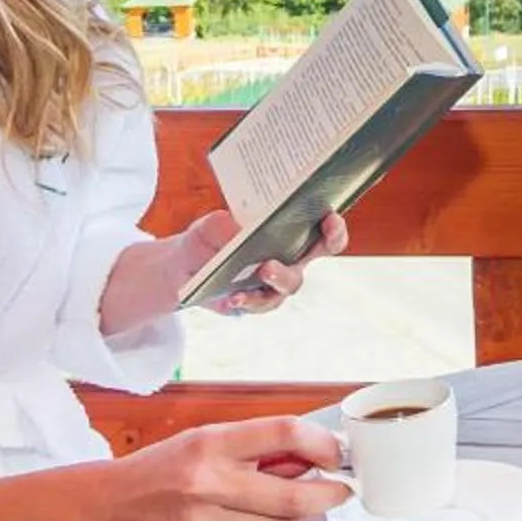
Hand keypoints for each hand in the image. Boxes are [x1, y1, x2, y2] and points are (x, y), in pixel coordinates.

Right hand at [83, 416, 350, 520]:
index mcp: (210, 445)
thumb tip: (313, 454)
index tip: (336, 454)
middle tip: (342, 490)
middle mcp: (207, 485)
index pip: (283, 433)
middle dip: (329, 494)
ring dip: (297, 515)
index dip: (322, 444)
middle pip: (293, 496)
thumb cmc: (159, 470)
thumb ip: (256, 448)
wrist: (105, 510)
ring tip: (289, 501)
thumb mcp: (204, 440)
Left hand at [188, 209, 348, 315]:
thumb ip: (221, 224)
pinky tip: (234, 297)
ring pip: (290, 283)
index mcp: (289, 231)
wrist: (187, 268)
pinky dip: (249, 300)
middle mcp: (291, 256)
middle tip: (313, 229)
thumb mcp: (208, 226)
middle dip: (325, 243)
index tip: (330, 216)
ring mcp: (277, 282)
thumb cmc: (208, 239)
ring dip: (280, 276)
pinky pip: (261, 303)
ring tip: (264, 270)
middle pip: (320, 252)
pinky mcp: (258, 302)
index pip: (322, 227)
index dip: (334, 225)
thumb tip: (238, 231)